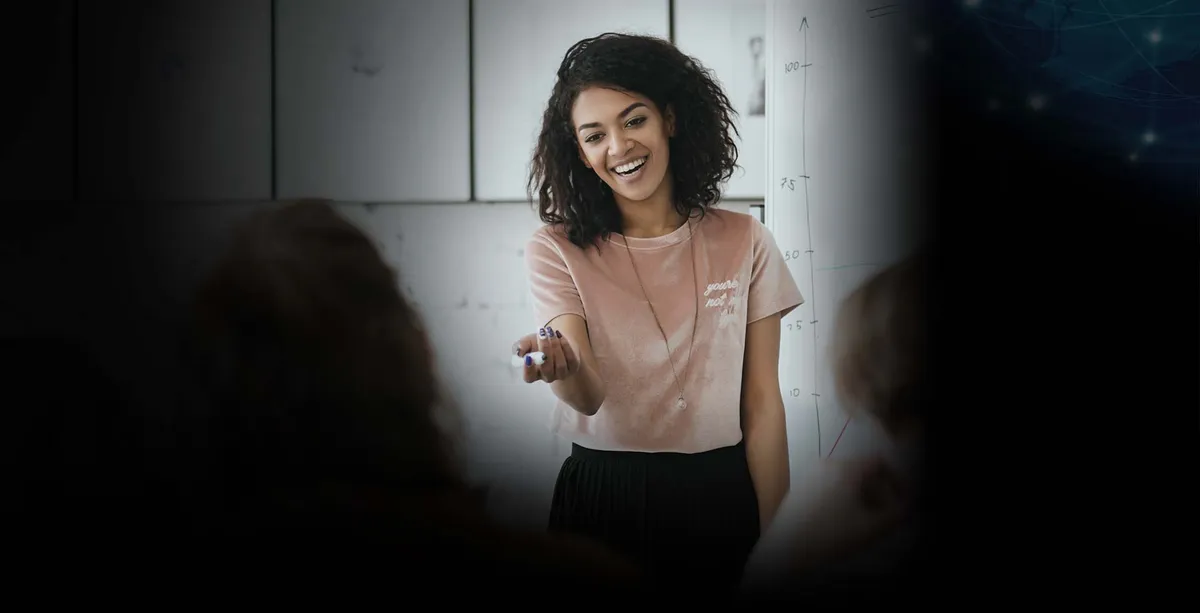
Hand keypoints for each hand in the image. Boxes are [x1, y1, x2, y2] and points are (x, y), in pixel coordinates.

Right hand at [513, 324, 580, 383]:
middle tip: (542, 334)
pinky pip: (571, 358)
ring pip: (560, 364)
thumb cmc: (538, 344)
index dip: (528, 369)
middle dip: (544, 350)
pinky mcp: (573, 367)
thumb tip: (519, 352)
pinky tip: (559, 335)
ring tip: (551, 332)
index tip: (528, 357)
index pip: (529, 377)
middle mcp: (547, 376)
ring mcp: (561, 373)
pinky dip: (565, 346)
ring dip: (555, 346)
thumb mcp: (527, 342)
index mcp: (533, 374)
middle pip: (547, 369)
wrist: (555, 340)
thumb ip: (521, 346)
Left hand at [746, 455, 912, 580]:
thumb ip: (897, 514)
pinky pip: (828, 485)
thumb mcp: (872, 528)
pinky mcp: (799, 488)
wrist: (786, 550)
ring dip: (860, 495)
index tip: (901, 497)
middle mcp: (826, 465)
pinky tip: (841, 521)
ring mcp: (810, 475)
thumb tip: (906, 505)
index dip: (896, 479)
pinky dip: (841, 497)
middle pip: (862, 470)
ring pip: (845, 479)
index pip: (879, 462)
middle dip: (878, 490)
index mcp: (845, 469)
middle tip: (884, 512)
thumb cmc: (827, 537)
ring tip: (863, 519)